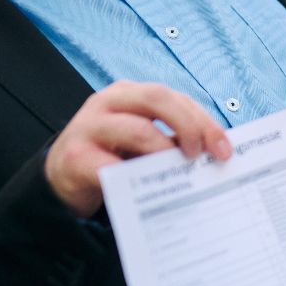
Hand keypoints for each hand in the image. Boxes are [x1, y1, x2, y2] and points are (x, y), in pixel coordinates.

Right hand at [45, 81, 231, 216]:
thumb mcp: (143, 144)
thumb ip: (172, 142)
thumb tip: (217, 156)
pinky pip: (112, 166)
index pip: (175, 98)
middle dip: (190, 125)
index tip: (225, 149)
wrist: (61, 180)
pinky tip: (148, 190)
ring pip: (137, 129)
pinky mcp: (76, 156)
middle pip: (158, 98)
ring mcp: (90, 126)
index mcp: (131, 95)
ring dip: (166, 151)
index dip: (204, 121)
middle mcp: (110, 102)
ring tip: (180, 170)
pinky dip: (135, 178)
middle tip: (202, 154)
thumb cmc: (111, 158)